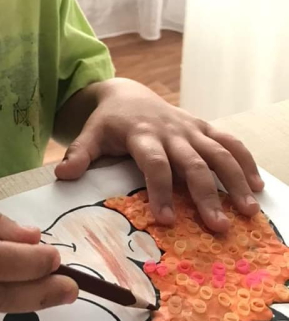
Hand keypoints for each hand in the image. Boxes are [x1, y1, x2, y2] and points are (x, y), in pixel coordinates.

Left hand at [55, 79, 264, 232]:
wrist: (126, 93)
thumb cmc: (108, 121)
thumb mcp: (90, 134)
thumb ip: (79, 154)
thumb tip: (62, 176)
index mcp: (141, 134)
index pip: (154, 163)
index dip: (161, 190)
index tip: (167, 221)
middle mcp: (170, 131)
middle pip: (192, 163)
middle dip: (205, 195)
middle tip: (217, 227)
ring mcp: (190, 128)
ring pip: (218, 152)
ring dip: (234, 180)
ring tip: (247, 211)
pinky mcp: (202, 126)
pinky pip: (229, 141)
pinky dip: (245, 161)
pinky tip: (257, 185)